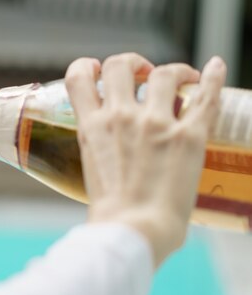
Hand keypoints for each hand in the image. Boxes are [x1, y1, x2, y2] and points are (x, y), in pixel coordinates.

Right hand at [65, 53, 225, 266]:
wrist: (133, 230)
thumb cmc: (110, 215)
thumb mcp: (90, 171)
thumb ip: (100, 150)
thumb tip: (111, 154)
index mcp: (92, 128)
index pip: (78, 77)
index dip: (87, 66)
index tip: (98, 70)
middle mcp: (121, 117)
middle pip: (121, 65)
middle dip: (133, 64)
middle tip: (143, 76)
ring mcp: (156, 123)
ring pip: (164, 73)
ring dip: (173, 71)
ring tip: (182, 80)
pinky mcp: (189, 136)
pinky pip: (205, 96)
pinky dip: (213, 76)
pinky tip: (216, 67)